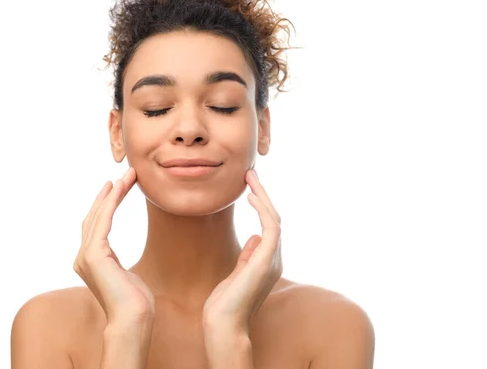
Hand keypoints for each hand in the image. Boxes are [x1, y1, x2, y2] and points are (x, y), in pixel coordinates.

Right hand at [73, 167, 154, 326]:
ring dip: (113, 193)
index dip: (106, 205)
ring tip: (127, 176)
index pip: (96, 226)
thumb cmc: (135, 302)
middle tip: (125, 175)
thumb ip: (117, 265)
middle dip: (110, 194)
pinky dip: (110, 202)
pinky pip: (102, 221)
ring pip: (98, 215)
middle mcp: (82, 257)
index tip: (117, 187)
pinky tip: (119, 188)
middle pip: (94, 217)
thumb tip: (120, 265)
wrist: (133, 318)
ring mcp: (85, 256)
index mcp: (89, 262)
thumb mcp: (126, 277)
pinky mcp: (93, 255)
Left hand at [202, 169, 282, 334]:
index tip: (249, 187)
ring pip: (274, 218)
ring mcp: (272, 259)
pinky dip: (263, 208)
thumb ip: (248, 256)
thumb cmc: (225, 304)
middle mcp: (274, 258)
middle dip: (263, 194)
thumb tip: (255, 237)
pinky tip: (251, 195)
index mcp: (268, 261)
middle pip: (274, 218)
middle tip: (250, 173)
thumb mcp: (237, 274)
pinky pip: (271, 226)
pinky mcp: (266, 259)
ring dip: (263, 195)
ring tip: (250, 177)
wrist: (223, 324)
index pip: (269, 226)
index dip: (261, 205)